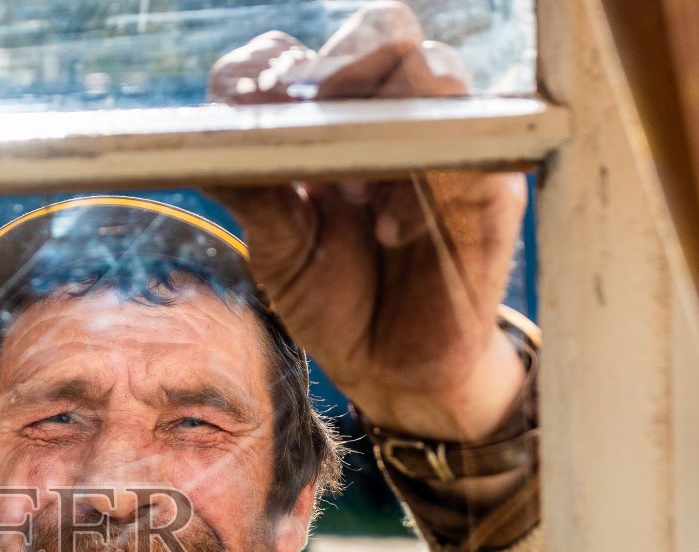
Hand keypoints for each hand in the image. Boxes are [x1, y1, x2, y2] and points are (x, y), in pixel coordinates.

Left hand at [207, 1, 528, 441]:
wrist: (394, 371)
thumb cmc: (335, 301)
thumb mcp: (279, 253)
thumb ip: (253, 192)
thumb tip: (209, 139)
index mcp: (323, 122)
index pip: (292, 56)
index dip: (265, 67)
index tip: (244, 104)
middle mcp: (386, 117)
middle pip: (378, 29)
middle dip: (338, 65)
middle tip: (310, 120)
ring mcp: (442, 141)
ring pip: (431, 68)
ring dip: (386, 114)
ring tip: (352, 194)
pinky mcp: (490, 182)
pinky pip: (470, 145)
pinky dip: (425, 180)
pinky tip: (390, 232)